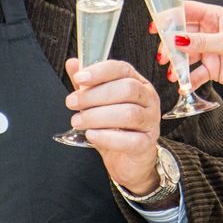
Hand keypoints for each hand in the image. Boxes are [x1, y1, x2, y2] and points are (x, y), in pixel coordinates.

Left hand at [64, 59, 161, 194]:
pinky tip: (91, 135)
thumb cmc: (115, 127)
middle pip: (127, 89)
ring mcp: (150, 121)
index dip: (100, 71)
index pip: (122, 69)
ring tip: (77, 121)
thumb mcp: (99, 103)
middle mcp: (148, 99)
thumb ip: (87, 84)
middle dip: (95, 95)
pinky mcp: (146, 144)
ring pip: (129, 114)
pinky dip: (108, 137)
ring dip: (98, 116)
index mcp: (138, 82)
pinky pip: (130, 140)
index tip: (80, 78)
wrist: (128, 159)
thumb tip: (72, 64)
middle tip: (72, 103)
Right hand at [153, 0, 222, 96]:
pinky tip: (183, 86)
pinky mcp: (211, 68)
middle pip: (181, 34)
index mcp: (214, 17)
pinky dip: (187, 79)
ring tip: (172, 74)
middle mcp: (209, 31)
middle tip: (164, 57)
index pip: (186, 11)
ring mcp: (209, 50)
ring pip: (185, 54)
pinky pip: (194, 72)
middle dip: (170, 45)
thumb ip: (202, 42)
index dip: (169, 16)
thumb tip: (177, 39)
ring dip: (176, 64)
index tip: (155, 26)